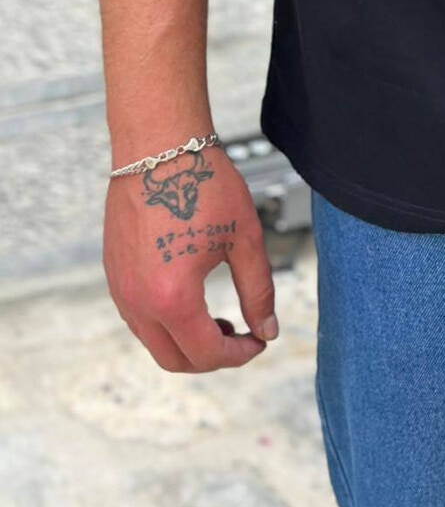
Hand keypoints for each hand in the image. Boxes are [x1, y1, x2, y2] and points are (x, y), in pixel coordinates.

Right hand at [104, 143, 277, 372]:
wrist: (159, 147)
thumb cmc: (204, 184)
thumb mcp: (244, 238)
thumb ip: (258, 290)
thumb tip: (267, 330)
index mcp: (173, 298)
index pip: (206, 354)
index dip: (239, 355)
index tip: (259, 341)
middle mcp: (138, 302)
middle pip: (175, 359)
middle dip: (211, 357)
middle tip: (240, 336)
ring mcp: (120, 289)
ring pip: (153, 341)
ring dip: (187, 341)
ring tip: (219, 318)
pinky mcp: (114, 274)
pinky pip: (138, 317)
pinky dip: (165, 322)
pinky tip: (190, 298)